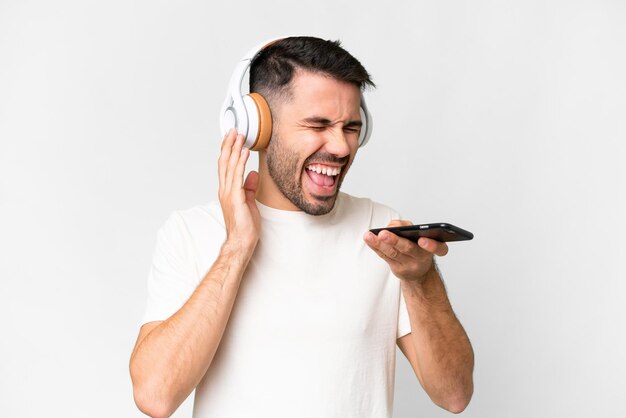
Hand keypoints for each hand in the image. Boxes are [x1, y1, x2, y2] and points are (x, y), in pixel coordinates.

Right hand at [218, 129, 260, 249]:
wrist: (242, 241)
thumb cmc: (245, 226)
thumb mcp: (249, 202)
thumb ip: (250, 187)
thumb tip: (253, 174)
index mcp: (227, 190)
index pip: (225, 166)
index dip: (228, 151)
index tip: (232, 138)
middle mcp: (225, 189)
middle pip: (225, 162)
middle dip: (229, 145)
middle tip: (234, 130)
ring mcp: (229, 193)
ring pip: (230, 166)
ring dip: (234, 149)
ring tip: (239, 136)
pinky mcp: (235, 198)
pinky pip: (237, 176)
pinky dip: (241, 162)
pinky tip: (244, 152)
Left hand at [364, 220, 448, 282]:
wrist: (417, 271)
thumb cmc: (418, 247)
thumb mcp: (418, 234)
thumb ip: (406, 226)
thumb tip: (391, 225)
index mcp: (433, 248)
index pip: (439, 249)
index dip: (432, 245)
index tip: (422, 240)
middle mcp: (422, 258)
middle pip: (409, 249)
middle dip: (395, 241)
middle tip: (383, 234)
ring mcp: (409, 265)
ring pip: (393, 253)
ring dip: (380, 244)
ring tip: (369, 235)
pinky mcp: (397, 269)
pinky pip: (385, 256)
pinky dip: (376, 246)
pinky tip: (369, 239)